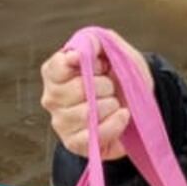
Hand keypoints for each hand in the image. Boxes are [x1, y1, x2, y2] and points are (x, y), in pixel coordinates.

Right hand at [39, 35, 149, 159]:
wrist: (135, 103)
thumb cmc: (117, 76)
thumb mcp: (110, 51)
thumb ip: (94, 42)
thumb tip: (81, 49)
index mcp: (54, 73)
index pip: (60, 66)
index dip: (86, 63)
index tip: (101, 65)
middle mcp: (52, 98)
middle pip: (79, 89)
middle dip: (105, 85)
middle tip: (111, 86)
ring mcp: (61, 122)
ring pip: (88, 113)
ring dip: (111, 105)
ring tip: (114, 102)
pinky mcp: (74, 143)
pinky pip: (96, 134)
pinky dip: (115, 123)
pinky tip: (121, 115)